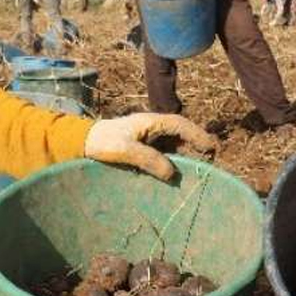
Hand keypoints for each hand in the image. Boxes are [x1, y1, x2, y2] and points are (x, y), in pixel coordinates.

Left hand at [84, 113, 219, 179]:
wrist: (84, 143)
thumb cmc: (103, 142)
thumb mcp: (126, 150)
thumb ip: (149, 159)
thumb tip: (172, 173)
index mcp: (151, 121)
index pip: (181, 125)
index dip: (197, 135)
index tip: (211, 148)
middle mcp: (153, 127)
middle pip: (181, 134)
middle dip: (196, 145)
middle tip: (209, 160)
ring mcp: (149, 137)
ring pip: (173, 144)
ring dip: (185, 154)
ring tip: (196, 169)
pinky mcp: (143, 147)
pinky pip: (164, 152)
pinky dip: (173, 160)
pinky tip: (176, 172)